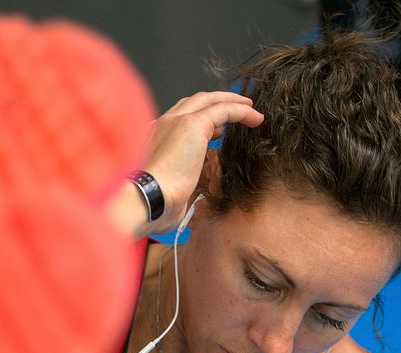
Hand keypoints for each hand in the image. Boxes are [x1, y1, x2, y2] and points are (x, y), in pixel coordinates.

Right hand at [141, 91, 263, 234]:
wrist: (145, 198)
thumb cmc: (151, 203)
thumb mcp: (166, 191)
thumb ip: (179, 183)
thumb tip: (191, 190)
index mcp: (150, 138)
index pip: (177, 119)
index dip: (198, 119)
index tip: (217, 130)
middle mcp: (161, 124)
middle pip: (192, 102)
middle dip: (216, 102)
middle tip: (236, 109)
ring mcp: (175, 121)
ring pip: (209, 101)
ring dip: (232, 102)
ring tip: (250, 109)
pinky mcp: (192, 125)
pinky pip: (224, 109)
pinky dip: (242, 111)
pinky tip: (256, 118)